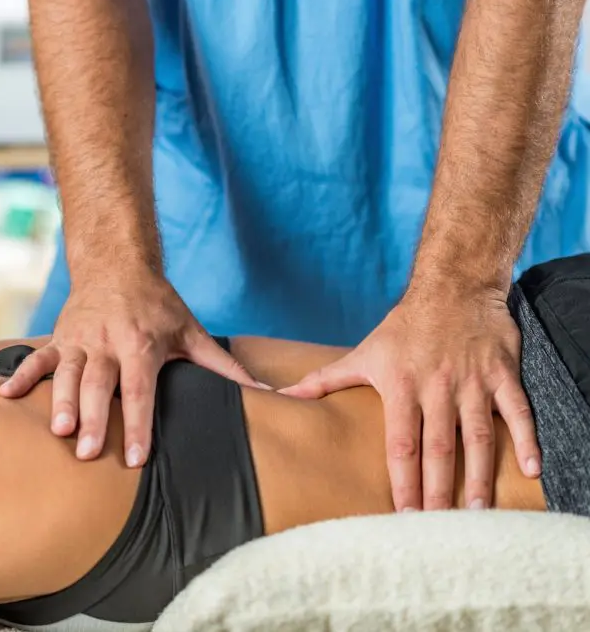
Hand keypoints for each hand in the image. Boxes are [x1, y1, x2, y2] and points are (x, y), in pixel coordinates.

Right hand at [1, 270, 260, 466]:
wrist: (116, 264)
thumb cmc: (158, 305)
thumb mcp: (191, 331)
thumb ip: (223, 366)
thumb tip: (265, 394)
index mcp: (141, 343)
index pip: (141, 390)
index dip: (140, 424)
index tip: (137, 458)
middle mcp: (108, 341)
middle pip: (101, 386)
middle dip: (96, 420)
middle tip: (90, 453)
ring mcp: (79, 339)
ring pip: (68, 374)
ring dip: (62, 403)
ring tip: (59, 432)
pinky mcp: (59, 337)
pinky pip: (38, 358)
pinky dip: (23, 376)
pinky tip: (6, 398)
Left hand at [280, 290, 540, 511]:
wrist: (451, 287)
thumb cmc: (402, 328)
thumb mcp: (362, 354)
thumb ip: (323, 380)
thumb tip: (281, 396)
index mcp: (401, 386)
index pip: (401, 443)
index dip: (403, 479)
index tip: (403, 513)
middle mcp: (437, 387)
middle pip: (438, 447)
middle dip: (439, 488)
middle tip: (440, 527)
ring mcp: (471, 381)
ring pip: (478, 435)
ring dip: (480, 475)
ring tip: (476, 512)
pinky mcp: (502, 373)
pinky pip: (517, 410)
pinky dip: (527, 438)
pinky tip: (532, 469)